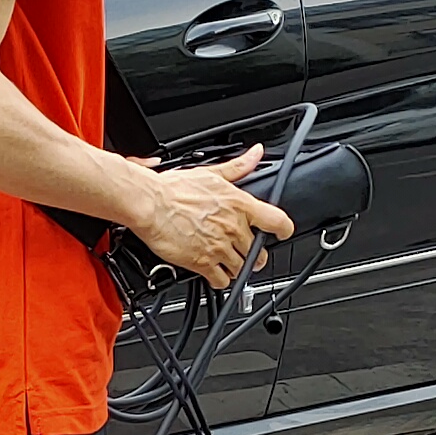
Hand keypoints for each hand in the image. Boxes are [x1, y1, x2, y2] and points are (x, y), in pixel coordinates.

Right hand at [124, 146, 295, 289]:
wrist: (151, 205)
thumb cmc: (174, 189)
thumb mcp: (211, 173)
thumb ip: (238, 167)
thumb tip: (256, 154)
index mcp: (239, 205)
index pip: (277, 221)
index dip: (285, 230)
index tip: (283, 233)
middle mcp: (233, 228)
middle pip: (258, 252)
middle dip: (254, 255)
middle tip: (245, 253)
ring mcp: (220, 248)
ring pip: (241, 268)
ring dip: (237, 268)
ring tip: (228, 263)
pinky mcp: (203, 263)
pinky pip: (222, 281)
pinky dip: (220, 280)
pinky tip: (214, 273)